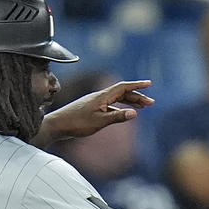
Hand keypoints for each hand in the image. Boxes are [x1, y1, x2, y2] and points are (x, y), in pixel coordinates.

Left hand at [36, 80, 153, 145]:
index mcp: (102, 96)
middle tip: (151, 103)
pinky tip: (125, 113)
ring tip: (142, 107)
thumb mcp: (99, 121)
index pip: (123, 87)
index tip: (149, 83)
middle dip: (138, 96)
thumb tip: (135, 113)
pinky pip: (111, 105)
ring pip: (117, 99)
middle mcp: (100, 97)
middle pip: (122, 93)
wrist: (57, 125)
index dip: (137, 85)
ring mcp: (96, 102)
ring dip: (130, 102)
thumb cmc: (77, 123)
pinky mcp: (92, 109)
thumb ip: (117, 116)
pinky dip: (121, 108)